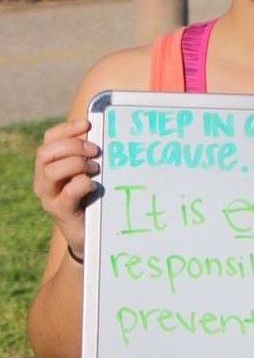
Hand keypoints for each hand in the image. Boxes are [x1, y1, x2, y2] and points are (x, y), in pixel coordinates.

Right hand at [33, 119, 99, 256]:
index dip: (67, 128)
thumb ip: (90, 156)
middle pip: (46, 152)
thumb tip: (105, 133)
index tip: (87, 124)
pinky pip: (68, 191)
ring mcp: (49, 196)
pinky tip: (95, 186)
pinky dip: (83, 184)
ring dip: (77, 164)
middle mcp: (43, 180)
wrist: (89, 233)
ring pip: (51, 171)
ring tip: (95, 169)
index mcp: (50, 165)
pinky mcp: (60, 211)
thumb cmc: (91, 197)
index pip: (50, 139)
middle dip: (72, 146)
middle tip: (95, 151)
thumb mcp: (90, 172)